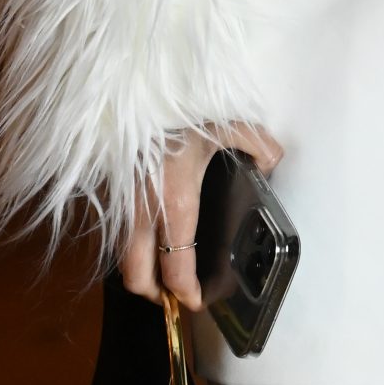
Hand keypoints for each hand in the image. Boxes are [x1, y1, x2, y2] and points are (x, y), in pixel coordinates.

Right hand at [119, 121, 284, 307]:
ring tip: (164, 272)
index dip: (186, 292)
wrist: (138, 83)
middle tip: (176, 295)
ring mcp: (122, 203)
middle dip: (156, 294)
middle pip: (136, 275)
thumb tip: (271, 165)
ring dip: (141, 273)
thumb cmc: (185, 108)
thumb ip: (259, 145)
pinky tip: (151, 239)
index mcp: (176, 201)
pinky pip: (118, 235)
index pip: (176, 266)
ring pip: (122, 258)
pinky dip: (132, 249)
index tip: (197, 301)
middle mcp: (143, 211)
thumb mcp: (231, 123)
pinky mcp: (112, 191)